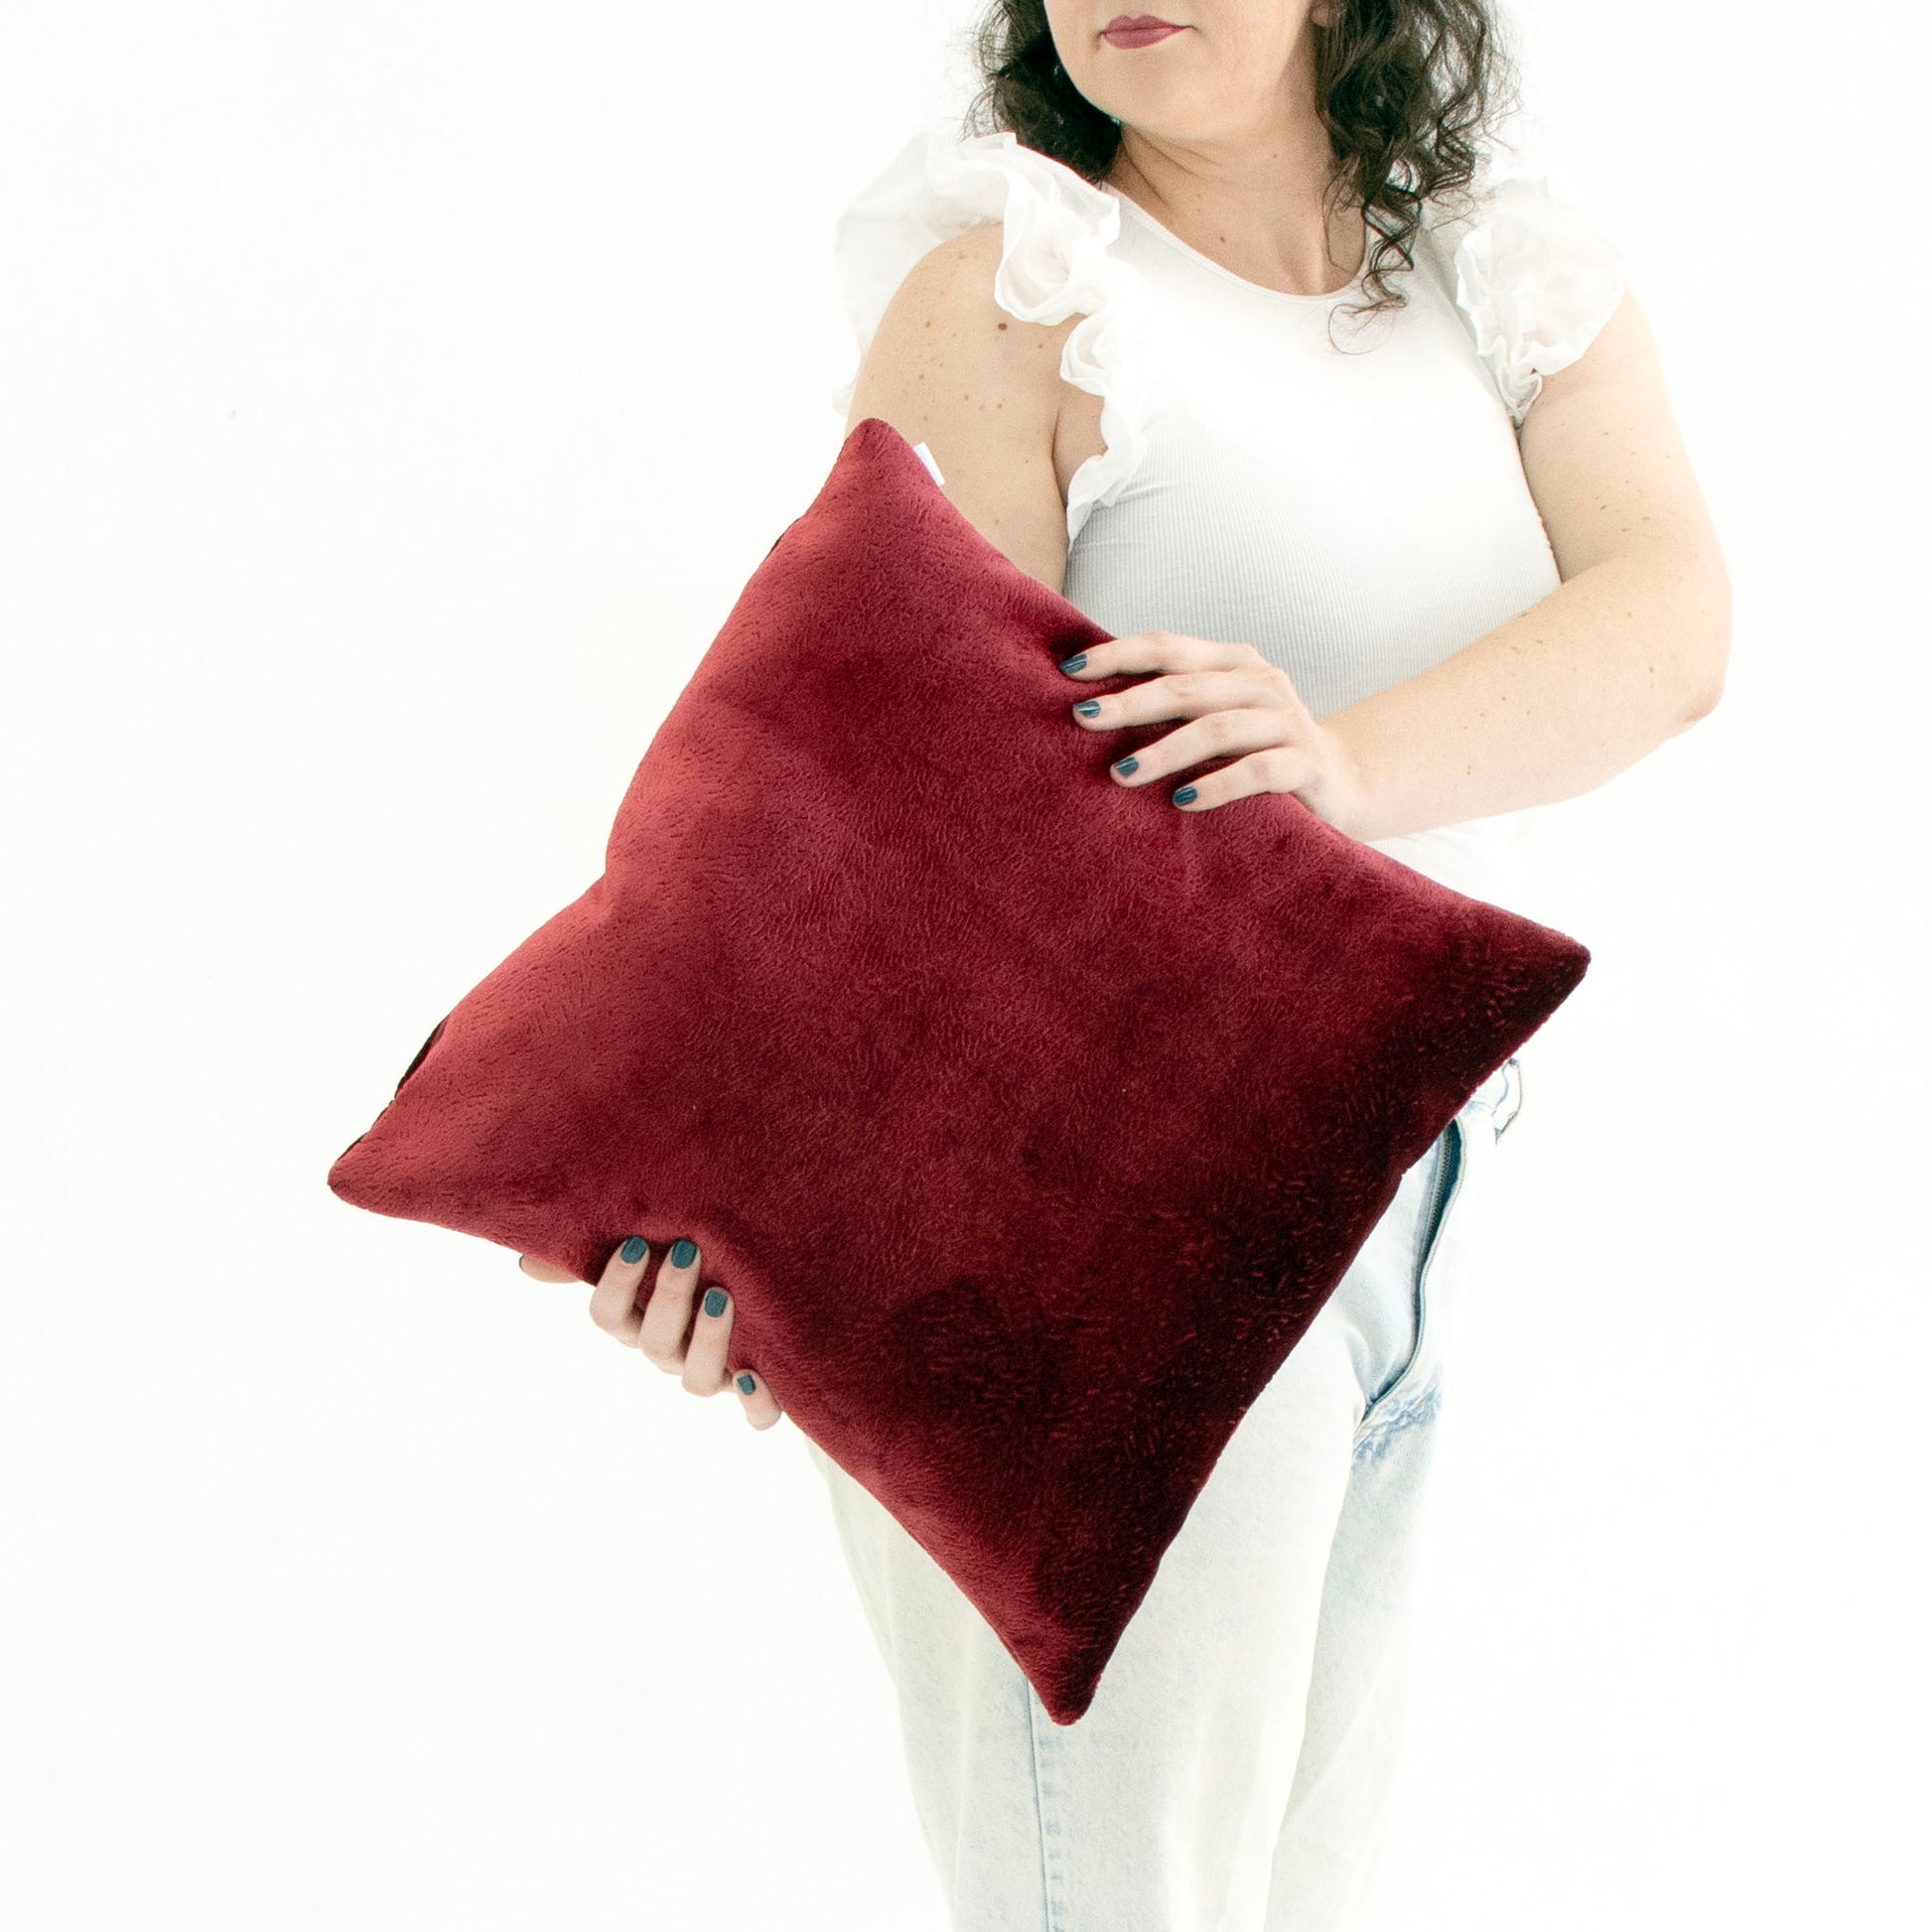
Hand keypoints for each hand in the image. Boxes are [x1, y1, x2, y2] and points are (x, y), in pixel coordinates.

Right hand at [519, 1238, 783, 1431]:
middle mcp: (672, 1355)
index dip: (616, 1286)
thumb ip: (598, 1257)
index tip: (636, 1244)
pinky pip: (756, 1416)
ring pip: (696, 1381)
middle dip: (669, 1298)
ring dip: (706, 1340)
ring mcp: (715, 1377)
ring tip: (723, 1295)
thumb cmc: (704, 1271)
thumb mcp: (659, 1258)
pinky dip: (756, 1402)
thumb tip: (526, 1262)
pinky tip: (756, 1374)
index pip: (610, 1318)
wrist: (784, 1313)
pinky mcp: (761, 1395)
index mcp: (642, 1323)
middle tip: (688, 1252)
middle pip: (653, 1344)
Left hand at [1059, 630, 1370, 833]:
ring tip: (1122, 773)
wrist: (1341, 784)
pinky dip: (1217, 784)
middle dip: (1130, 703)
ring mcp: (1287, 721)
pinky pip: (1258, 771)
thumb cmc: (1256, 750)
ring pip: (1218, 728)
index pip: (1168, 647)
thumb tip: (1088, 705)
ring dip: (1165, 750)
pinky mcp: (1306, 764)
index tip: (1069, 671)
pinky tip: (1182, 801)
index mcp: (1233, 663)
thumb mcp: (1216, 718)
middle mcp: (1261, 682)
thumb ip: (1172, 703)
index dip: (1118, 654)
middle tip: (1083, 720)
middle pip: (1186, 686)